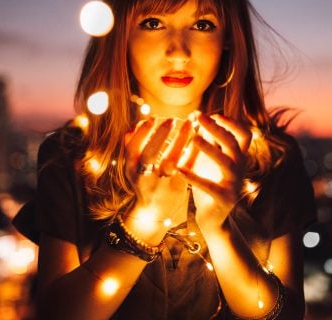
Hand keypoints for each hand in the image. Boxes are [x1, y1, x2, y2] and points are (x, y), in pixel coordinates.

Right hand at [123, 117, 191, 238]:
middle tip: (171, 119)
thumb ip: (132, 148)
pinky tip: (199, 138)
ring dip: (180, 141)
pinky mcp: (177, 188)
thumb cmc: (144, 182)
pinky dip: (193, 152)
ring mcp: (161, 184)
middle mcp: (143, 178)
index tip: (153, 118)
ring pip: (170, 161)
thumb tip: (134, 126)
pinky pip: (187, 167)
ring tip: (189, 124)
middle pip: (149, 155)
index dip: (142, 133)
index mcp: (131, 169)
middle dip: (159, 136)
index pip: (132, 148)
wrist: (153, 213)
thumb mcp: (133, 168)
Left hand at [177, 113, 251, 230]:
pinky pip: (209, 186)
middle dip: (217, 128)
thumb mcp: (211, 160)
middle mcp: (240, 168)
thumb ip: (209, 141)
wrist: (215, 218)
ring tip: (193, 138)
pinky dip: (194, 177)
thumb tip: (199, 116)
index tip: (215, 114)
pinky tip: (179, 169)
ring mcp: (233, 184)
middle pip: (233, 143)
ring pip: (226, 162)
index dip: (233, 123)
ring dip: (210, 148)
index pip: (244, 135)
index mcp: (238, 158)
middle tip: (200, 117)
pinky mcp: (224, 199)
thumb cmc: (211, 183)